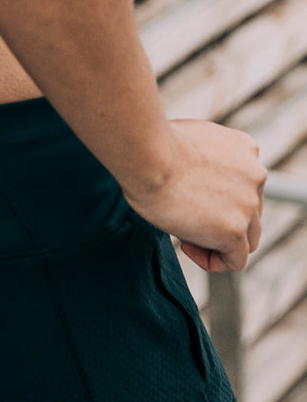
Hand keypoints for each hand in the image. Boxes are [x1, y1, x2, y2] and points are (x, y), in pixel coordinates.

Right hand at [123, 119, 265, 271]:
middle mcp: (256, 175)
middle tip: (184, 217)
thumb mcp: (190, 140)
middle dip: (220, 221)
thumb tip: (195, 178)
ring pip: (246, 240)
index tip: (189, 197)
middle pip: (250, 214)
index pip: (245, 185)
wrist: (145, 153)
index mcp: (245, 148)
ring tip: (183, 232)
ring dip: (217, 242)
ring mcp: (248, 204)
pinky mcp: (234, 230)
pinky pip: (235, 261)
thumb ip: (206, 159)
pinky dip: (213, 261)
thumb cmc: (152, 144)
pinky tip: (186, 247)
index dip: (218, 198)